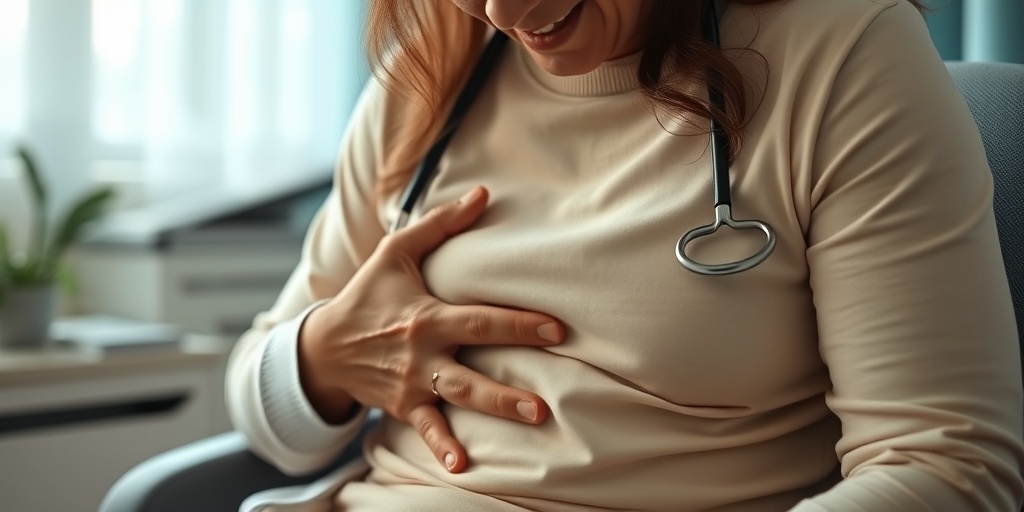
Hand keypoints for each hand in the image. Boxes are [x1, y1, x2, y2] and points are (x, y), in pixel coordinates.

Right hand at [298, 186, 564, 472]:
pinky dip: (441, 446)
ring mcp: (413, 384)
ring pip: (458, 400)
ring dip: (494, 410)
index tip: (557, 329)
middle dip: (509, 385)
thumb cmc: (367, 295)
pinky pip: (426, 429)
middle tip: (546, 399)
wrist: (323, 346)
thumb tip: (483, 193)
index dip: (519, 324)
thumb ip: (440, 225)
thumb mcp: (395, 252)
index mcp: (427, 316)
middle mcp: (422, 353)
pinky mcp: (404, 406)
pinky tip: (462, 465)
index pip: (480, 320)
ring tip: (532, 418)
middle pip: (472, 370)